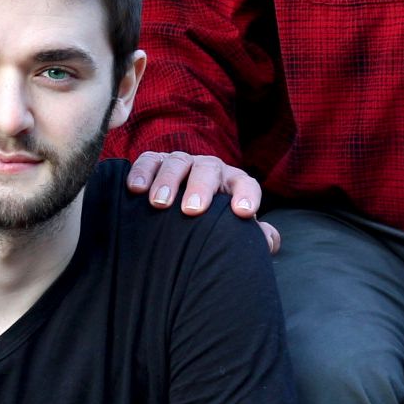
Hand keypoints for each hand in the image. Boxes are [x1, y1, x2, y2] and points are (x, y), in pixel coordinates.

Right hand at [126, 151, 279, 253]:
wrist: (181, 215)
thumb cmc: (212, 226)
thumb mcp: (231, 231)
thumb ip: (252, 237)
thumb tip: (269, 241)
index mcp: (233, 183)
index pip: (245, 183)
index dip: (246, 195)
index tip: (243, 213)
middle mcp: (209, 169)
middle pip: (208, 169)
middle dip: (200, 188)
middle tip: (192, 210)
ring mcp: (181, 163)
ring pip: (177, 162)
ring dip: (168, 181)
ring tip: (159, 204)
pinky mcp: (155, 163)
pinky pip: (148, 161)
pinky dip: (142, 172)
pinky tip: (135, 189)